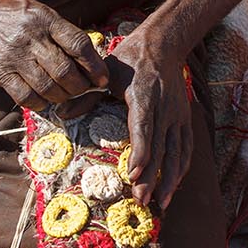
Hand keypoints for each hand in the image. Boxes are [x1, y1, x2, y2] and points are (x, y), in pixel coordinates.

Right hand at [0, 0, 107, 109]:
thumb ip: (61, 31)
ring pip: (48, 87)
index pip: (78, 44)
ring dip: (62, 97)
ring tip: (66, 95)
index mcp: (46, 19)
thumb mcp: (39, 12)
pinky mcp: (0, 73)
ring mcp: (15, 57)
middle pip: (65, 71)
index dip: (95, 65)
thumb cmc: (10, 15)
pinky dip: (40, 103)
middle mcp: (32, 38)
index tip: (102, 77)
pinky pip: (26, 97)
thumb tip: (87, 58)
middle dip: (80, 86)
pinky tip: (45, 100)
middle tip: (84, 89)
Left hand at [102, 27, 192, 209]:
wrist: (164, 44)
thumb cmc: (129, 59)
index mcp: (143, 95)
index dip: (140, 152)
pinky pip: (185, 147)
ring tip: (163, 202)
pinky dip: (181, 168)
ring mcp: (177, 114)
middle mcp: (164, 107)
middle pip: (160, 146)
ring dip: (170, 178)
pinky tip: (174, 185)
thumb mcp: (105, 72)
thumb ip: (87, 96)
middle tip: (142, 201)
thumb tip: (62, 114)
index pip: (143, 127)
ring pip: (177, 151)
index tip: (133, 174)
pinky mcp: (184, 118)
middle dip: (152, 176)